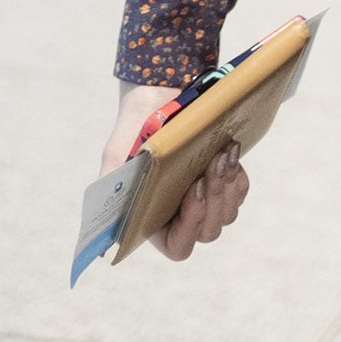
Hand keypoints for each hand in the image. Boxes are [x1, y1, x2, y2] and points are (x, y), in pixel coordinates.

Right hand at [101, 83, 250, 261]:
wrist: (159, 94)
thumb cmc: (135, 128)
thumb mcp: (117, 156)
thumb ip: (111, 191)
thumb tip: (102, 240)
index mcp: (154, 220)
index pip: (178, 246)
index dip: (190, 226)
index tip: (194, 189)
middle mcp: (181, 216)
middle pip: (209, 230)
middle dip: (214, 198)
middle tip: (212, 163)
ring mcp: (205, 200)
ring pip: (227, 213)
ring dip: (227, 185)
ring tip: (222, 153)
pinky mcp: (222, 181)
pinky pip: (238, 192)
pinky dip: (236, 176)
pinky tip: (230, 152)